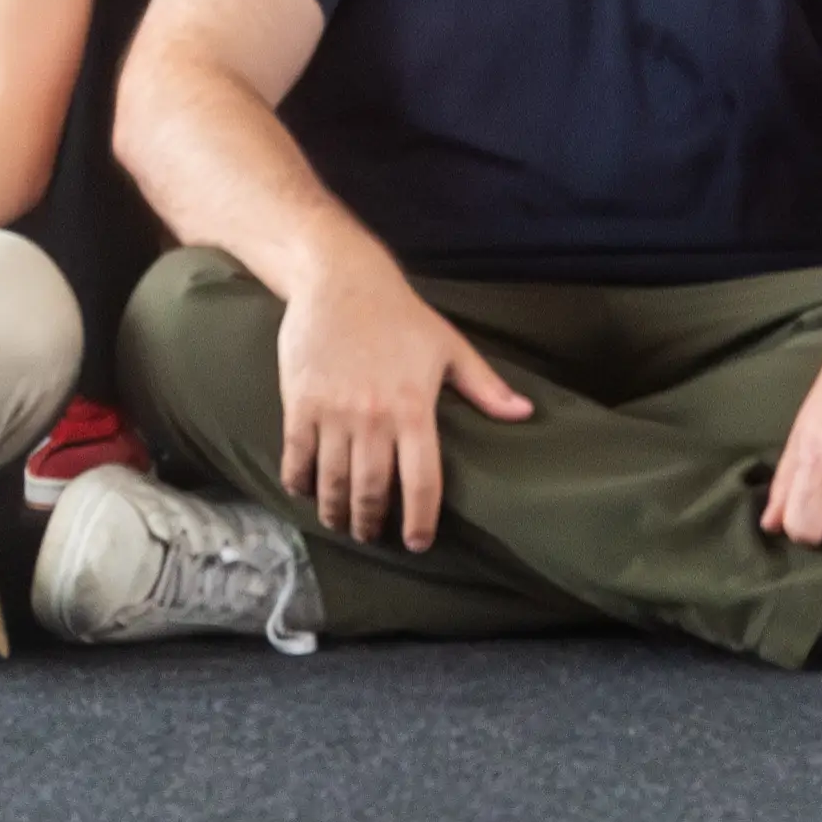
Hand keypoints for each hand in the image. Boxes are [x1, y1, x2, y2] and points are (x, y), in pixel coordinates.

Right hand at [272, 260, 531, 552]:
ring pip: (333, 482)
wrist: (340, 279)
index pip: (421, 481)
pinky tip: (306, 492)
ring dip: (336, 512)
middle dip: (371, 524)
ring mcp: (334, 412)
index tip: (417, 542)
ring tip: (341, 521)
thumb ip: (485, 387)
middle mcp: (374, 417)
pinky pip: (296, 457)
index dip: (419, 520)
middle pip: (371, 491)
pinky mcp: (300, 403)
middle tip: (371, 534)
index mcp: (415, 408)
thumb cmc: (400, 314)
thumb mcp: (449, 346)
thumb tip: (525, 413)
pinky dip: (299, 483)